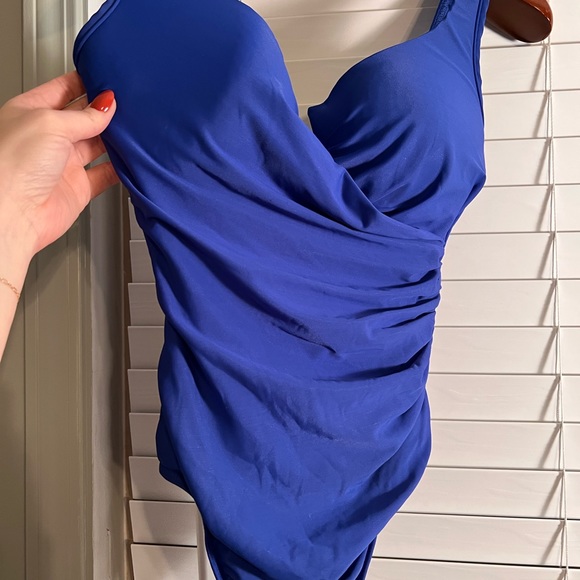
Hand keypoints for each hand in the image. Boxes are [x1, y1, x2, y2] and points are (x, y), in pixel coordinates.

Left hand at [0, 71, 118, 258]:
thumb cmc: (11, 165)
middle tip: (128, 104)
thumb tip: (107, 106)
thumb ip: (84, 116)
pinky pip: (105, 175)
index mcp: (31, 112)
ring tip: (132, 130)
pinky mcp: (78, 188)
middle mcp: (47, 138)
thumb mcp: (51, 124)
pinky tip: (130, 161)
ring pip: (97, 145)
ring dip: (115, 139)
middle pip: (83, 118)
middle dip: (105, 111)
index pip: (63, 90)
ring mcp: (63, 164)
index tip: (108, 77)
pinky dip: (120, 169)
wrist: (12, 213)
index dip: (86, 82)